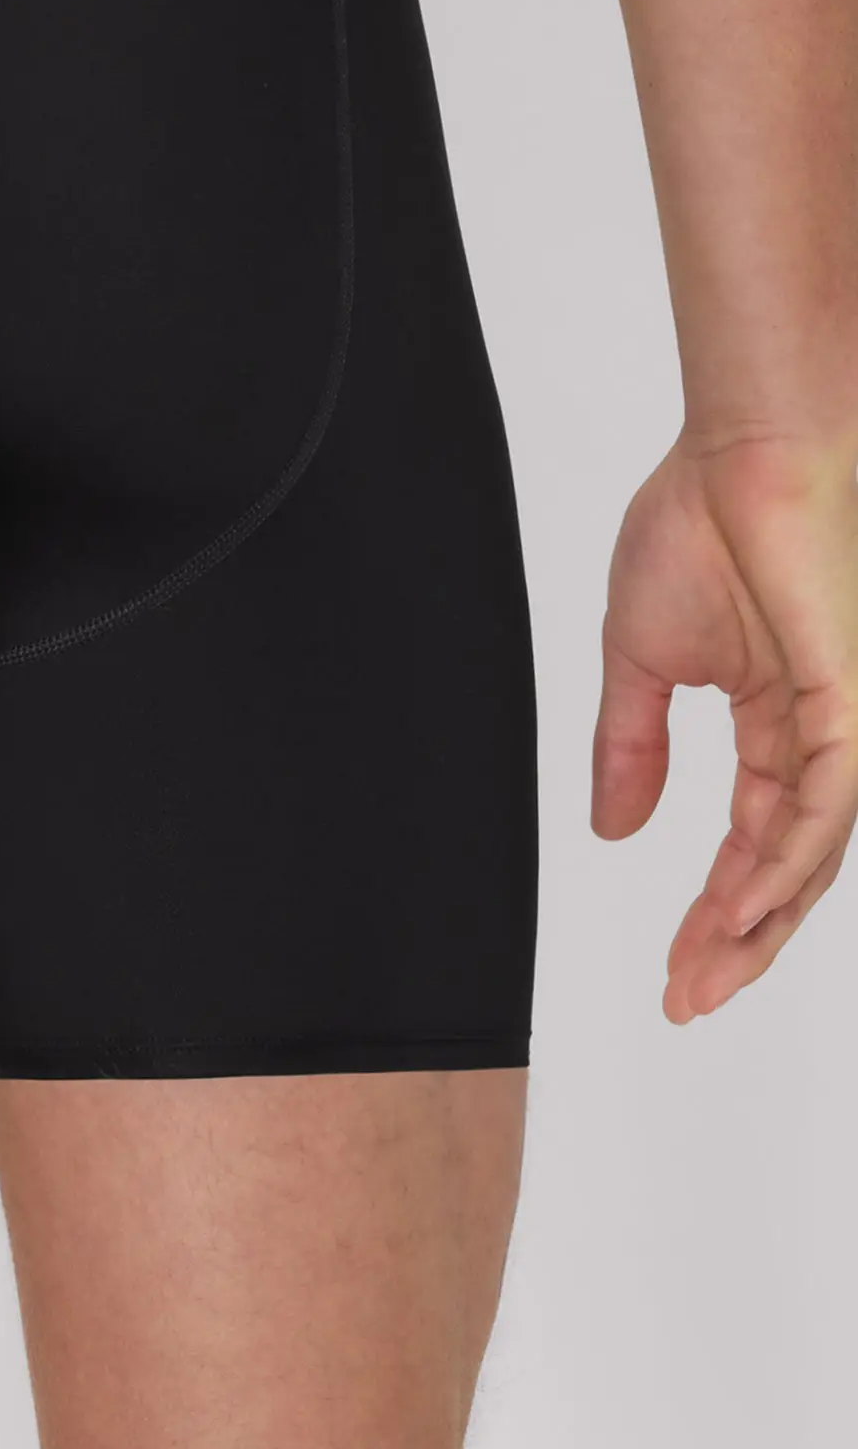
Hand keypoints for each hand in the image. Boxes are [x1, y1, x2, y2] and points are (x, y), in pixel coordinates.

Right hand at [594, 437, 857, 1020]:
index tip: (672, 975)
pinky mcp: (850, 701)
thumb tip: (613, 829)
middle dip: (735, 943)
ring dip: (758, 922)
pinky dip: (787, 863)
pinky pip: (827, 805)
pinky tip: (744, 907)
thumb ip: (629, 747)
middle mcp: (819, 733)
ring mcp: (842, 720)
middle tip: (688, 1000)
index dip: (711, 915)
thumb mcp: (638, 658)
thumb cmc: (700, 520)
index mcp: (774, 719)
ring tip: (707, 972)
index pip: (750, 843)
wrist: (743, 448)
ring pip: (813, 854)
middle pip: (788, 870)